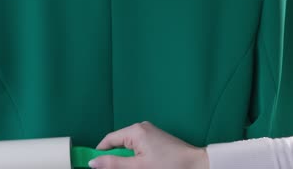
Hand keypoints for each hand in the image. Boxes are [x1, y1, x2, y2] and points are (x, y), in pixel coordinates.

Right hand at [88, 121, 208, 168]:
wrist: (199, 166)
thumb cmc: (171, 166)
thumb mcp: (138, 168)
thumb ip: (114, 164)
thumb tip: (93, 163)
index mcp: (135, 131)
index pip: (108, 140)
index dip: (99, 154)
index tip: (92, 166)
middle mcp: (141, 128)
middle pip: (118, 145)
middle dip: (115, 160)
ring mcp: (150, 134)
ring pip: (129, 149)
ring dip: (127, 162)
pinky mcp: (157, 141)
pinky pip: (139, 149)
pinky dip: (136, 160)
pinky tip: (142, 168)